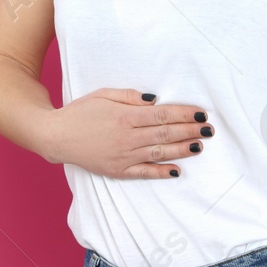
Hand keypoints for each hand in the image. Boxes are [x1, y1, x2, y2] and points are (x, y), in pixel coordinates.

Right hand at [45, 88, 212, 178]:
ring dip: (182, 149)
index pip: (162, 114)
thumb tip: (154, 99)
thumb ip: (129, 96)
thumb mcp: (103, 94)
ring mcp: (123, 155)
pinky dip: (161, 172)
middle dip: (190, 130)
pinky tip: (177, 171)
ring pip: (159, 152)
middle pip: (165, 133)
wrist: (56, 136)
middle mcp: (127, 137)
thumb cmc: (80, 112)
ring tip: (200, 146)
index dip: (184, 114)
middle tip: (209, 129)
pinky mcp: (117, 170)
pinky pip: (143, 172)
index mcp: (125, 116)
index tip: (201, 113)